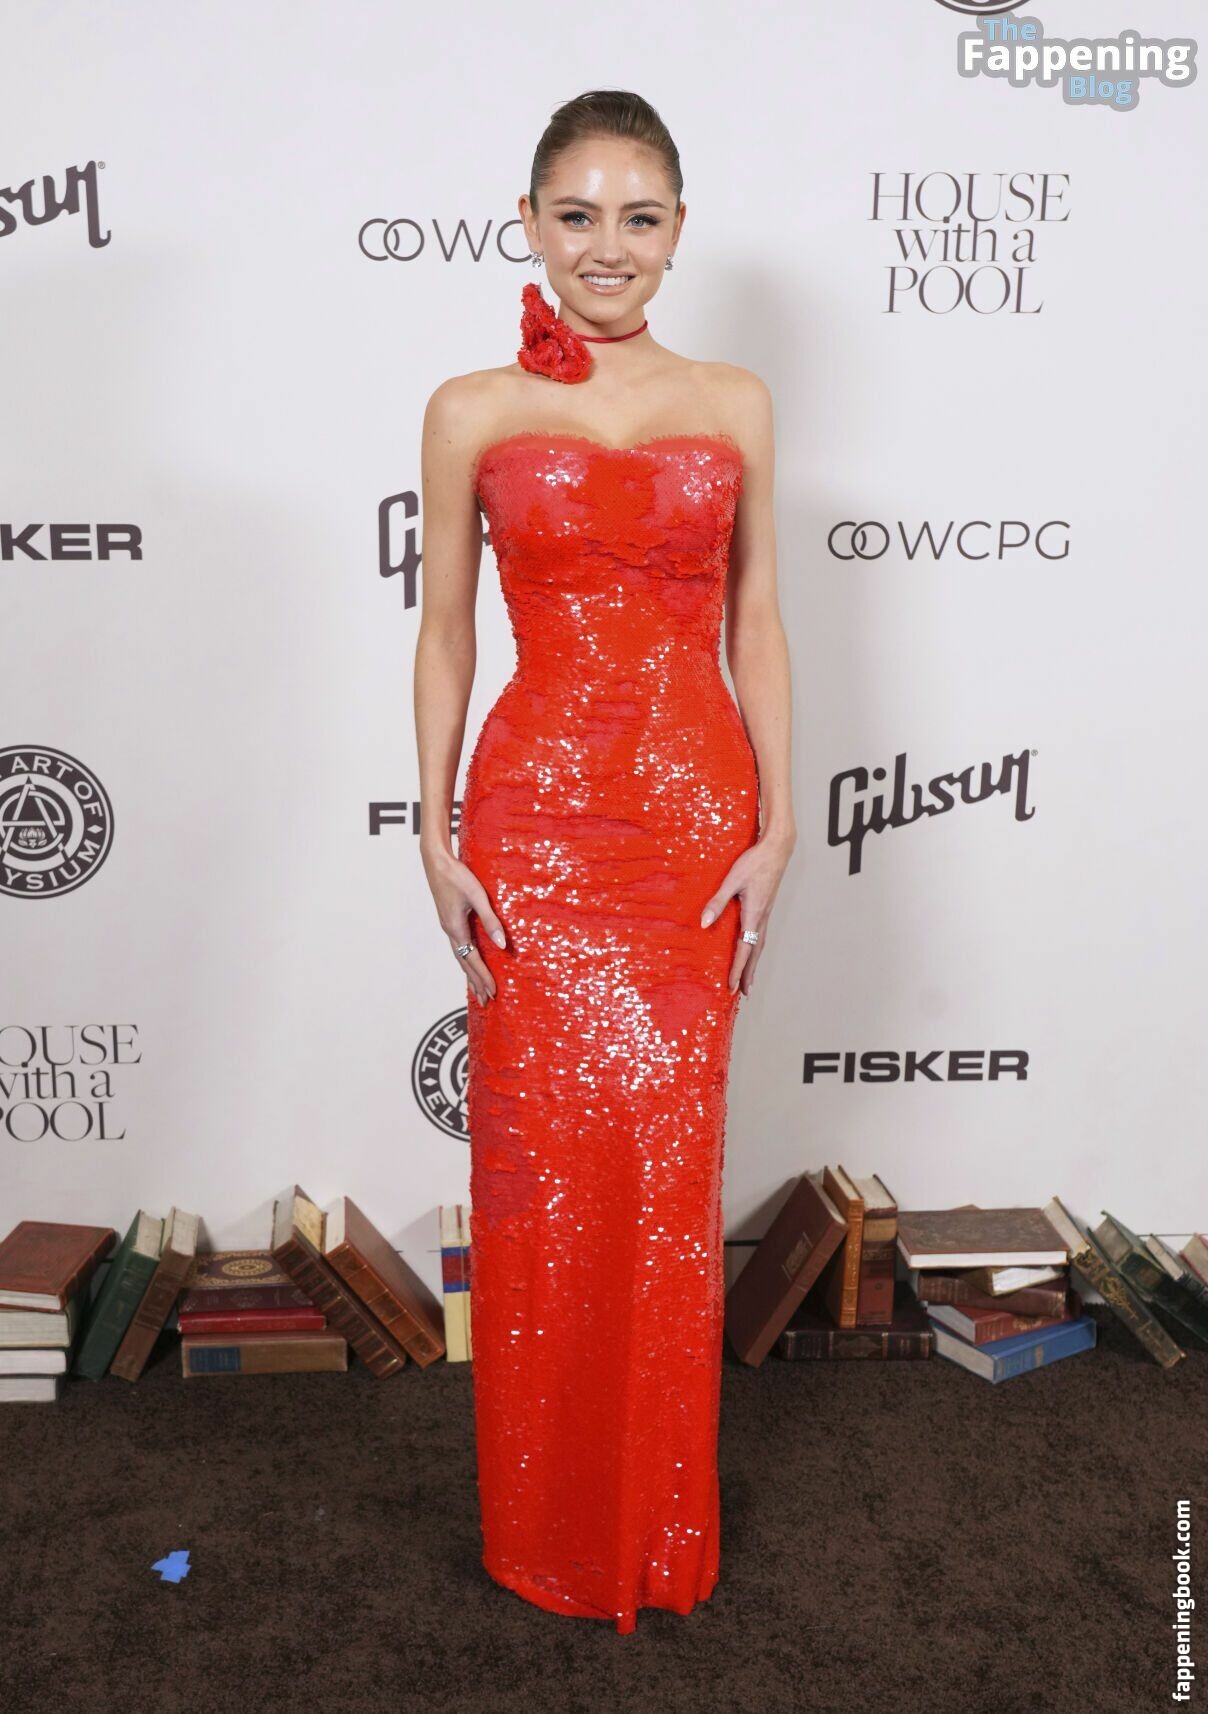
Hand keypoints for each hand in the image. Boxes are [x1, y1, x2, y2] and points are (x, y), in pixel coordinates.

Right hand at [422, 845, 505, 1004]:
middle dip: (475, 982)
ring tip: (477, 990)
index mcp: (456, 929)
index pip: (472, 960)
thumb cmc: (457, 876)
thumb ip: (490, 920)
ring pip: (460, 956)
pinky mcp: (449, 920)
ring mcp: (448, 926)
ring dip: (469, 974)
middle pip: (464, 963)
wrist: (435, 862)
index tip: (493, 992)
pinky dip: (466, 959)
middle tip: (486, 1001)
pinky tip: (470, 961)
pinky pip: (458, 946)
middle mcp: (450, 931)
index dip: (484, 977)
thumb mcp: (477, 897)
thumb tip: (502, 944)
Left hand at [699, 828, 794, 995]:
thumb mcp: (732, 881)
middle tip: (744, 993)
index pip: (744, 949)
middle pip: (755, 953)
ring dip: (754, 964)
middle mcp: (762, 918)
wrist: (777, 849)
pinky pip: (761, 935)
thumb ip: (717, 902)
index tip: (732, 986)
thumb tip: (705, 923)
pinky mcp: (766, 908)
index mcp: (754, 915)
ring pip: (760, 945)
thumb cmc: (754, 862)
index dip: (737, 969)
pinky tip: (752, 950)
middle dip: (748, 974)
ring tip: (750, 980)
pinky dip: (756, 949)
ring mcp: (766, 914)